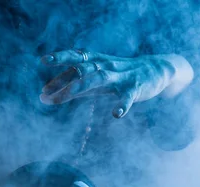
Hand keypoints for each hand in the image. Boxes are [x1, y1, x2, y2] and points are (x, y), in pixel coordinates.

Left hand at [39, 50, 193, 117]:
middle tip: (45, 92)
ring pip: (98, 78)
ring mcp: (120, 76)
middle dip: (62, 80)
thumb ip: (75, 87)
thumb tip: (46, 97)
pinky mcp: (135, 88)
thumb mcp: (96, 79)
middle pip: (81, 69)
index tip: (43, 60)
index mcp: (96, 62)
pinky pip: (127, 96)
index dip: (60, 58)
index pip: (75, 59)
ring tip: (66, 96)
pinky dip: (123, 105)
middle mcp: (105, 66)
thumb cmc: (120, 75)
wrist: (155, 70)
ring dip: (80, 87)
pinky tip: (117, 115)